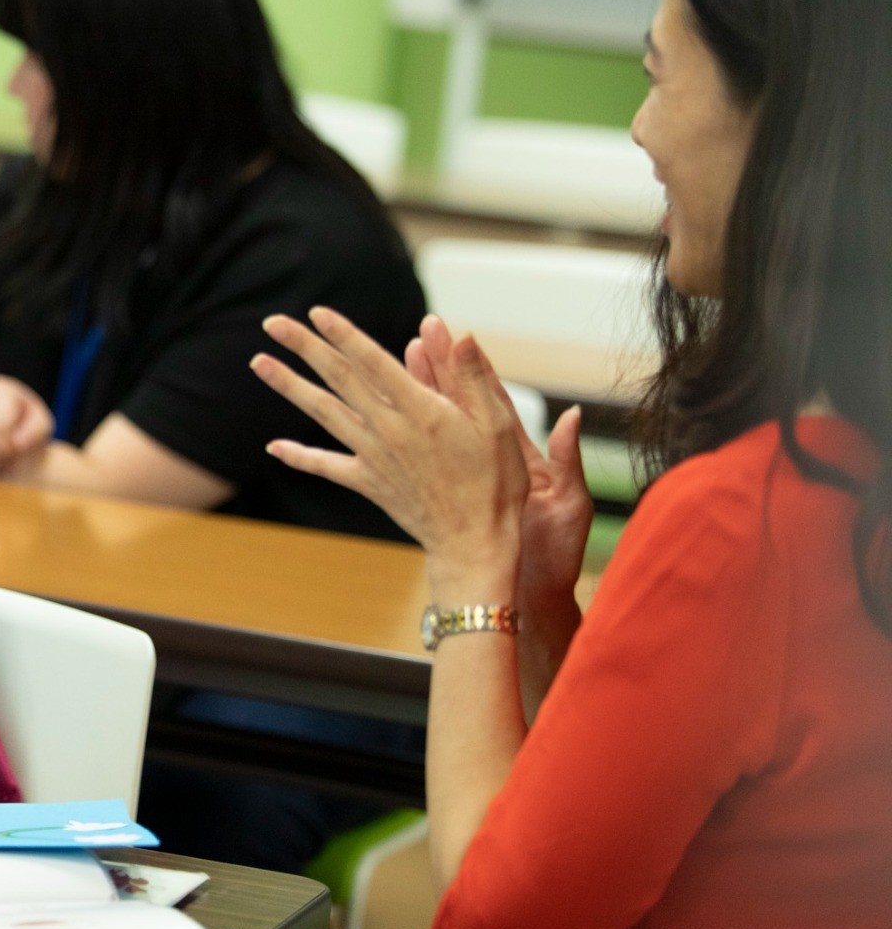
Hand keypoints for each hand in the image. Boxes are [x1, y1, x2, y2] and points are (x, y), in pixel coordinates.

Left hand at [251, 307, 530, 601]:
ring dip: (289, 386)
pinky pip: (327, 466)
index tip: (317, 312)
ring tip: (258, 362)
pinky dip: (299, 456)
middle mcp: (389, 429)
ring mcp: (374, 456)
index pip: (372, 361)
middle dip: (304, 348)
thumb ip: (471, 374)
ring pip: (323, 413)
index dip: (343, 334)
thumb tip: (456, 331)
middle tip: (272, 323)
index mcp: (421, 410)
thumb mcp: (497, 422)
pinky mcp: (368, 483)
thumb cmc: (494, 480)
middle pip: (338, 379)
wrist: (474, 541)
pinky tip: (274, 447)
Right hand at [406, 316, 592, 607]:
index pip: (489, 398)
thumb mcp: (569, 504)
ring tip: (378, 366)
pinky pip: (408, 470)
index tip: (452, 334)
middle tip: (413, 336)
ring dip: (402, 397)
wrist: (533, 594)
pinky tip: (354, 434)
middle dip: (432, 368)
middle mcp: (484, 458)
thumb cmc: (557, 554)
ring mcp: (458, 475)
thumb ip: (568, 459)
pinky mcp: (439, 499)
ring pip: (424, 429)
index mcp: (516, 453)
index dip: (470, 367)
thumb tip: (574, 415)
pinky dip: (379, 453)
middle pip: (452, 404)